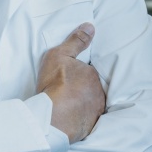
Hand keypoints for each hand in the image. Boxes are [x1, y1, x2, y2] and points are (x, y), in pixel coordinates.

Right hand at [36, 22, 105, 143]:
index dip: (79, 74)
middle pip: (91, 88)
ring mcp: (96, 110)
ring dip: (83, 103)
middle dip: (83, 89)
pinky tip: (72, 118)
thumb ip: (76, 41)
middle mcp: (99, 92)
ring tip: (69, 106)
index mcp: (92, 74)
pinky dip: (82, 118)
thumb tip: (90, 26)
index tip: (69, 78)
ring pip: (91, 104)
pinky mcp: (91, 125)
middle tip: (68, 92)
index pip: (88, 71)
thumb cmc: (54, 84)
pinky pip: (88, 119)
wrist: (52, 116)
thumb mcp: (59, 55)